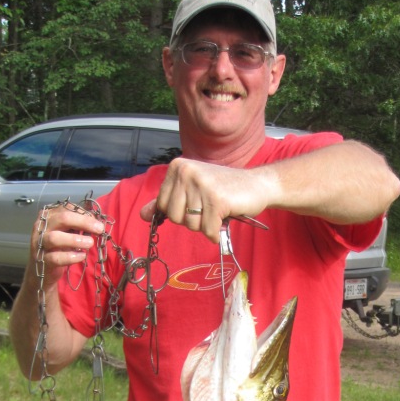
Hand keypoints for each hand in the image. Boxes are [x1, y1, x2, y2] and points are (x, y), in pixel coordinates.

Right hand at [32, 204, 105, 281]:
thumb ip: (78, 225)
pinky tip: (82, 256)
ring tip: (90, 243)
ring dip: (75, 240)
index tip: (97, 223)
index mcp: (49, 216)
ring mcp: (40, 243)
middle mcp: (42, 227)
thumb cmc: (58, 247)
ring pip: (55, 238)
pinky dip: (71, 257)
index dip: (84, 214)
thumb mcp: (66, 232)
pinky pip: (56, 258)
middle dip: (83, 222)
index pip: (67, 209)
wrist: (42, 269)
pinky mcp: (42, 260)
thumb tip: (96, 223)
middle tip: (99, 229)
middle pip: (62, 219)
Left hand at [140, 158, 274, 242]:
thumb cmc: (224, 189)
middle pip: (174, 217)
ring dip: (206, 226)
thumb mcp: (192, 190)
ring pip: (191, 225)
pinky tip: (224, 220)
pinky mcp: (216, 199)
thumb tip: (143, 215)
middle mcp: (186, 172)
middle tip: (208, 208)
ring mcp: (201, 184)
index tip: (197, 203)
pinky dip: (216, 232)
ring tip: (218, 210)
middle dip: (192, 221)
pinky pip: (207, 230)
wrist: (257, 185)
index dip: (180, 212)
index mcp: (177, 168)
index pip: (163, 206)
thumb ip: (167, 201)